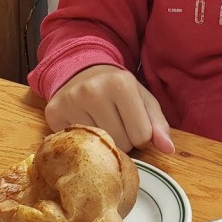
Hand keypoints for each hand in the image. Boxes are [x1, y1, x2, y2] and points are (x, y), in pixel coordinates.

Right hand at [45, 65, 173, 154]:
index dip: (140, 135)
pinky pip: (75, 144)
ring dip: (103, 143)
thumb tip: (168, 149)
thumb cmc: (118, 89)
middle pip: (120, 144)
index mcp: (121, 83)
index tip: (132, 123)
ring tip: (100, 124)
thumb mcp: (143, 99)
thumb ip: (158, 124)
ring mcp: (70, 101)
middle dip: (123, 140)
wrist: (81, 71)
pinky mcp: (53, 112)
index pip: (142, 136)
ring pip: (98, 147)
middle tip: (116, 124)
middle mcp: (93, 90)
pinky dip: (83, 142)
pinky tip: (84, 126)